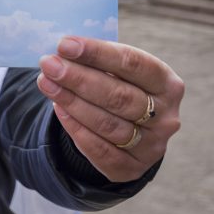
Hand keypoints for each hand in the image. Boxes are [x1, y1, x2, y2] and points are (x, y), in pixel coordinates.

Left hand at [37, 36, 184, 182]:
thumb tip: (62, 50)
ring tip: (46, 83)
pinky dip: (75, 128)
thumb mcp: (120, 72)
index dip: (98, 53)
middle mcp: (166, 117)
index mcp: (167, 84)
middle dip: (79, 78)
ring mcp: (152, 146)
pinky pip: (99, 149)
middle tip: (48, 64)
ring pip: (108, 124)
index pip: (134, 63)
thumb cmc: (121, 89)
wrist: (132, 132)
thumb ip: (98, 61)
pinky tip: (58, 108)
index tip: (65, 44)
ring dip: (71, 102)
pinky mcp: (132, 168)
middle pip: (119, 96)